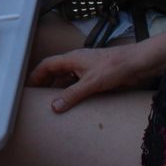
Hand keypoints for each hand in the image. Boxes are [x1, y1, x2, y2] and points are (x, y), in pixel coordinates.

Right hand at [27, 44, 149, 112]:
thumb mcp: (90, 83)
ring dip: (59, 89)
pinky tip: (72, 102)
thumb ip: (72, 95)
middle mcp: (77, 62)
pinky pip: (78, 84)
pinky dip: (72, 92)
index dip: (36, 75)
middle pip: (55, 72)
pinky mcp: (96, 76)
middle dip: (46, 83)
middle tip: (37, 97)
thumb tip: (54, 106)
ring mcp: (87, 69)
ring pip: (67, 79)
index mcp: (71, 58)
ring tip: (52, 103)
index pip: (47, 65)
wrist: (137, 64)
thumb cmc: (114, 66)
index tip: (28, 87)